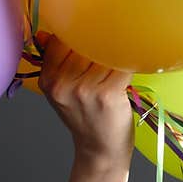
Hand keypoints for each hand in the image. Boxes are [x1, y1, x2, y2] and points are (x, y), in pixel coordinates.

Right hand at [35, 31, 134, 170]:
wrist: (100, 149)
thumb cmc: (85, 117)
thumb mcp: (61, 91)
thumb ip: (54, 63)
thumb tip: (47, 33)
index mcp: (48, 80)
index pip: (62, 40)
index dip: (79, 33)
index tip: (93, 32)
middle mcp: (62, 85)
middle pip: (84, 44)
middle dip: (101, 41)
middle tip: (114, 41)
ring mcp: (84, 90)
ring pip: (105, 53)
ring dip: (117, 51)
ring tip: (124, 53)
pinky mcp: (107, 95)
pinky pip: (121, 66)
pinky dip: (130, 62)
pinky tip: (135, 62)